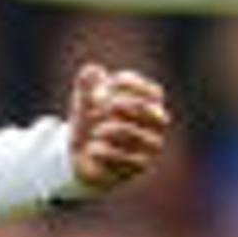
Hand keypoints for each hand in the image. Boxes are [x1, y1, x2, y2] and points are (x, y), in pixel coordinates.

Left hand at [68, 64, 168, 192]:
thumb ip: (86, 86)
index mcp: (148, 105)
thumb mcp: (83, 103)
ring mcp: (151, 146)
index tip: (109, 84)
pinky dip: (107, 152)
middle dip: (126, 105)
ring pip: (139, 135)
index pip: (154, 92)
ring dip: (113, 130)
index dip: (133, 85)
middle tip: (104, 106)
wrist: (82, 158)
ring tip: (95, 132)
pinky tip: (92, 149)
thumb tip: (91, 70)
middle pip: (152, 111)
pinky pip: (130, 159)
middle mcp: (155, 125)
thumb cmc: (89, 124)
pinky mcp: (142, 166)